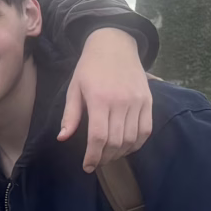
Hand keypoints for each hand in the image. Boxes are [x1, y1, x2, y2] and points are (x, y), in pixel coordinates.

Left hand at [61, 29, 152, 172]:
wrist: (115, 44)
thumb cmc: (89, 67)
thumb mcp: (74, 88)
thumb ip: (70, 115)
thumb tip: (63, 138)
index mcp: (99, 99)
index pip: (99, 137)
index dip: (93, 156)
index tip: (87, 166)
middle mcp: (121, 101)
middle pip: (116, 141)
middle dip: (105, 158)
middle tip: (97, 163)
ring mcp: (137, 101)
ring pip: (132, 139)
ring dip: (120, 153)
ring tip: (110, 156)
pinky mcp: (148, 101)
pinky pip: (146, 130)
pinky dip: (137, 143)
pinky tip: (126, 147)